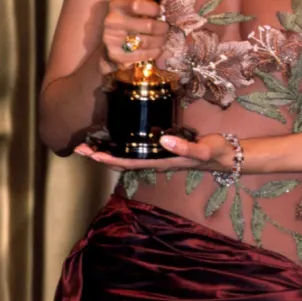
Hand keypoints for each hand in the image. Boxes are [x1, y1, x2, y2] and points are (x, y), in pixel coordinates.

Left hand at [74, 133, 231, 172]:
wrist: (223, 156)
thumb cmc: (213, 151)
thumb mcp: (202, 149)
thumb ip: (185, 146)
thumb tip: (162, 140)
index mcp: (160, 162)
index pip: (128, 162)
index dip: (108, 159)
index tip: (91, 153)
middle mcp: (154, 161)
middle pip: (120, 161)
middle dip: (99, 155)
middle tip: (78, 146)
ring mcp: (156, 156)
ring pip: (125, 155)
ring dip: (106, 151)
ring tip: (88, 143)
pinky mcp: (160, 148)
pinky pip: (134, 149)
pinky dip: (120, 144)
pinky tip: (114, 138)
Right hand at [100, 0, 173, 73]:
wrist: (113, 44)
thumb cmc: (133, 19)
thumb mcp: (144, 2)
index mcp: (117, 4)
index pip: (136, 4)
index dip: (153, 8)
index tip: (160, 11)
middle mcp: (111, 21)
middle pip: (146, 25)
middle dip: (162, 28)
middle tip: (166, 28)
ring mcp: (111, 39)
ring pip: (146, 41)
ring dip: (161, 41)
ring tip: (164, 39)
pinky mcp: (115, 56)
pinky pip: (142, 55)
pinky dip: (154, 53)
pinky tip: (158, 49)